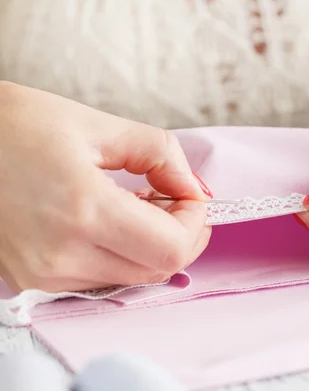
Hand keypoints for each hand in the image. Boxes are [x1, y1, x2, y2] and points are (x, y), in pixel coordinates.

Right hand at [0, 82, 211, 291]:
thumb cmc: (10, 125)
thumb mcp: (94, 124)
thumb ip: (159, 154)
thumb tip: (193, 187)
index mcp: (81, 210)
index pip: (170, 247)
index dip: (195, 221)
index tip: (191, 194)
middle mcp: (60, 255)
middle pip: (157, 270)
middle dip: (181, 235)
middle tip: (176, 199)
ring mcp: (42, 274)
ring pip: (131, 278)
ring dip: (152, 246)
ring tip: (140, 204)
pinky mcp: (31, 280)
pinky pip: (100, 279)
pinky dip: (121, 255)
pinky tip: (113, 222)